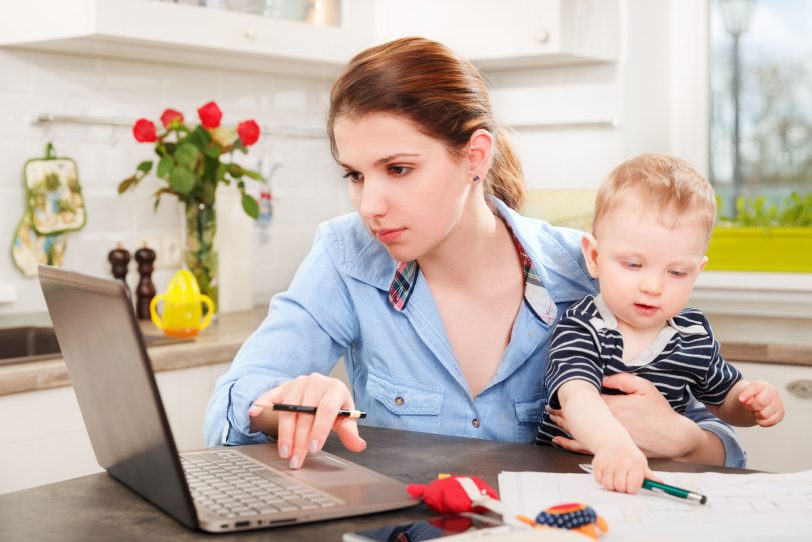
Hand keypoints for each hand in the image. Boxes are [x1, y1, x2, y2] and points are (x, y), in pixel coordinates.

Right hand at [248, 373, 366, 468]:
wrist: (322, 390)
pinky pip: (270, 395)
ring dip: (285, 432)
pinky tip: (254, 413)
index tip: (314, 448)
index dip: (320, 429)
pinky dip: (262, 404)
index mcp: (334, 388)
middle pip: (305, 412)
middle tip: (296, 459)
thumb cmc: (334, 406)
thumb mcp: (345, 417)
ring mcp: (297, 383)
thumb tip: (358, 446)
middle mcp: (316, 382)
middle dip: (300, 439)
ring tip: (284, 452)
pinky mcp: (282, 386)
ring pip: (288, 409)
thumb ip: (350, 432)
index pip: (327, 409)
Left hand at [547, 373, 702, 458]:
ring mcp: (608, 438)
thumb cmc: (659, 411)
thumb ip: (622, 380)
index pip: (586, 399)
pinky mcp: (611, 450)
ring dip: (564, 425)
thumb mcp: (644, 388)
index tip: (560, 390)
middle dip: (563, 411)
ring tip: (551, 418)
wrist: (673, 437)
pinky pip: (586, 447)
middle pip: (579, 416)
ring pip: (580, 432)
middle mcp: (607, 423)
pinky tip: (559, 440)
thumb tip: (601, 377)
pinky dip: (570, 444)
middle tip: (549, 406)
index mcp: (613, 405)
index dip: (572, 395)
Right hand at [591, 439, 658, 493]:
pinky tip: (608, 473)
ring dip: (612, 485)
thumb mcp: (641, 462)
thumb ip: (649, 475)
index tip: (632, 486)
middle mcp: (620, 463)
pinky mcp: (597, 465)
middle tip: (623, 482)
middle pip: (620, 488)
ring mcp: (607, 464)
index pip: (632, 486)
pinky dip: (603, 480)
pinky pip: (599, 481)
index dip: (632, 488)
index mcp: (634, 464)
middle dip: (622, 488)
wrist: (612, 440)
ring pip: (608, 485)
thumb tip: (660, 484)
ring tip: (615, 477)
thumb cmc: (629, 454)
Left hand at [738, 380, 784, 426]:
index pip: (755, 387)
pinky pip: (771, 421)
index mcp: (762, 385)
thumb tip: (748, 402)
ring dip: (756, 415)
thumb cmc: (749, 397)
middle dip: (751, 407)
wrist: (757, 401)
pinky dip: (762, 422)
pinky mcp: (781, 413)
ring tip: (755, 411)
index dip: (746, 394)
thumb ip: (744, 396)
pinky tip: (759, 419)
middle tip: (748, 407)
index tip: (740, 400)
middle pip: (760, 403)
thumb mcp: (744, 394)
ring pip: (764, 414)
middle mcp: (773, 392)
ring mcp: (778, 402)